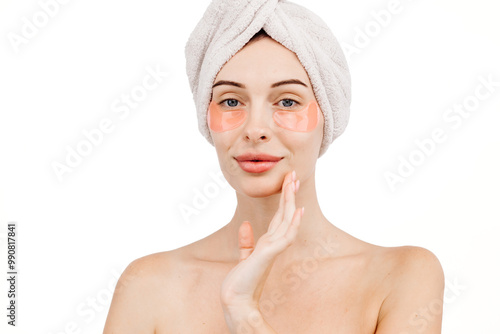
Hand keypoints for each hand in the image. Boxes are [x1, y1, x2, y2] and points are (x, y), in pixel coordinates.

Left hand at [220, 170, 303, 312]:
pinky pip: (285, 236)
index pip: (279, 216)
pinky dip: (293, 223)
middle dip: (289, 193)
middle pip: (285, 214)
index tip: (288, 182)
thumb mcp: (244, 256)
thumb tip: (246, 223)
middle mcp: (273, 243)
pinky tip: (298, 211)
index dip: (284, 199)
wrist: (235, 299)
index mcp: (268, 242)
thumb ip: (246, 241)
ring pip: (287, 220)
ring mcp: (273, 248)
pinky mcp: (269, 254)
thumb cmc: (240, 281)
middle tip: (294, 174)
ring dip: (291, 201)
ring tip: (294, 183)